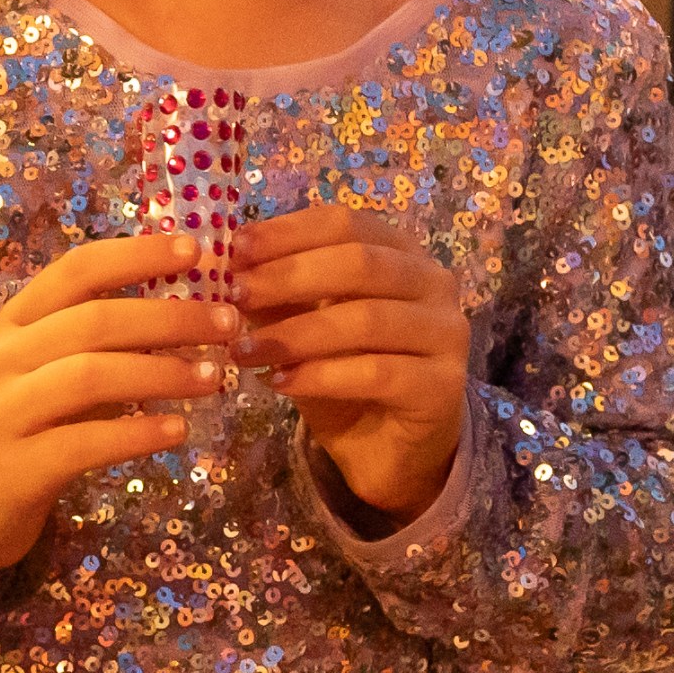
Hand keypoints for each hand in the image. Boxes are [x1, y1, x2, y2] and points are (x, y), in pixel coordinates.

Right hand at [0, 234, 238, 585]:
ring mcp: (7, 412)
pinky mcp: (18, 467)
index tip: (198, 250)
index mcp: (17, 322)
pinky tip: (178, 430)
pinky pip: (86, 442)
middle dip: (171, 318)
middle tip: (228, 323)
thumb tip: (189, 303)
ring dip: (163, 373)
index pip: (78, 270)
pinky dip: (137, 433)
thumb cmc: (21, 423)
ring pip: (91, 376)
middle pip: (96, 321)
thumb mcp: (44, 366)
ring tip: (215, 379)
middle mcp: (7, 358)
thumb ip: (97, 336)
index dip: (139, 255)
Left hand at [234, 205, 467, 524]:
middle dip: (290, 276)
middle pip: (362, 263)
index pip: (347, 223)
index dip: (289, 232)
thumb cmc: (343, 377)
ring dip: (297, 333)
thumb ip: (277, 294)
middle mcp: (433, 284)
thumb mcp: (302, 327)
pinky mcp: (443, 386)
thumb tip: (228, 261)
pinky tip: (280, 383)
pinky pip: (378, 372)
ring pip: (368, 319)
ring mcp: (446, 334)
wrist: (389, 449)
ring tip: (244, 351)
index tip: (236, 249)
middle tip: (236, 296)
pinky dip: (322, 375)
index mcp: (401, 254)